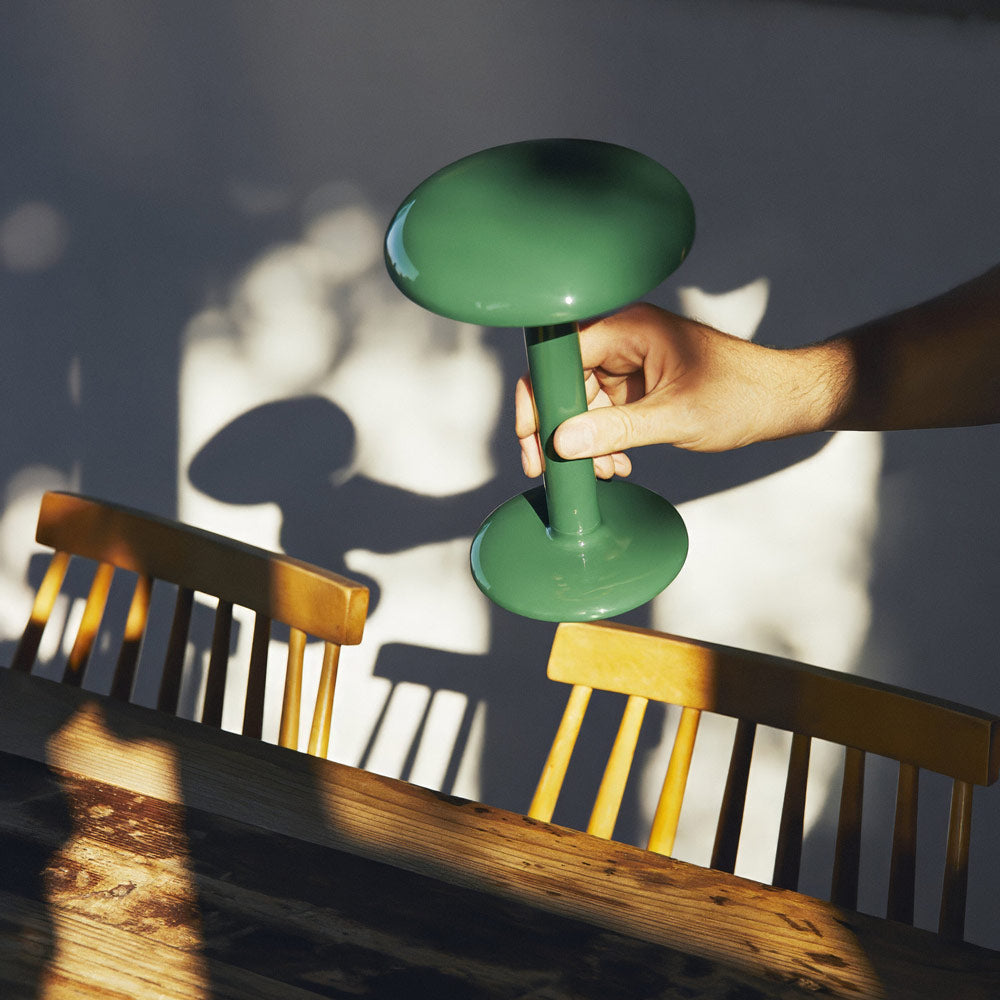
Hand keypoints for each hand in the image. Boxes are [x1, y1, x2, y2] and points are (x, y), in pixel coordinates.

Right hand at [516, 302, 839, 477]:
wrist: (785, 402)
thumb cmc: (742, 395)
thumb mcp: (675, 417)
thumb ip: (616, 430)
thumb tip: (562, 442)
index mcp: (631, 328)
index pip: (562, 354)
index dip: (540, 394)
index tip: (532, 435)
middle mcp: (626, 339)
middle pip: (566, 379)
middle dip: (560, 427)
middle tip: (550, 466)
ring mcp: (633, 362)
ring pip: (584, 401)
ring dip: (586, 441)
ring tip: (603, 471)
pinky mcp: (642, 385)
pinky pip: (606, 412)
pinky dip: (606, 440)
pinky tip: (618, 464)